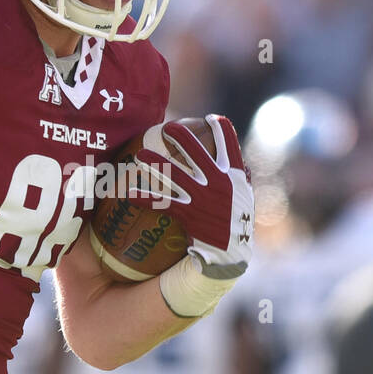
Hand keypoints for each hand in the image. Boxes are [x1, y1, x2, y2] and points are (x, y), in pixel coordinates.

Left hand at [134, 115, 253, 277]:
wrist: (232, 253)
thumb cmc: (236, 225)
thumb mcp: (243, 198)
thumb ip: (236, 180)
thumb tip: (230, 167)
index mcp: (235, 175)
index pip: (229, 144)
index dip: (220, 129)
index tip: (210, 119)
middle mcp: (219, 181)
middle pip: (196, 151)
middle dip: (180, 136)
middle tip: (165, 128)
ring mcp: (203, 197)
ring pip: (175, 174)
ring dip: (155, 162)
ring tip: (140, 155)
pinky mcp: (190, 213)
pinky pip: (162, 203)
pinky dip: (144, 197)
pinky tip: (129, 193)